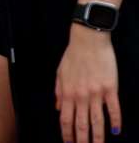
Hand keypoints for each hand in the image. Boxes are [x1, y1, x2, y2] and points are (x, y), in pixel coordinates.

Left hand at [56, 24, 121, 142]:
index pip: (65, 119)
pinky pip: (113, 109)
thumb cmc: (73, 55)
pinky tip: (117, 131)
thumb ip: (59, 92)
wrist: (88, 41)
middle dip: (82, 140)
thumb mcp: (60, 73)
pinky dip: (116, 121)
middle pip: (81, 124)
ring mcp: (96, 93)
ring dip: (99, 137)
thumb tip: (58, 108)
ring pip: (97, 121)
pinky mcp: (110, 89)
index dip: (67, 134)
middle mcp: (81, 96)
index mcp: (68, 93)